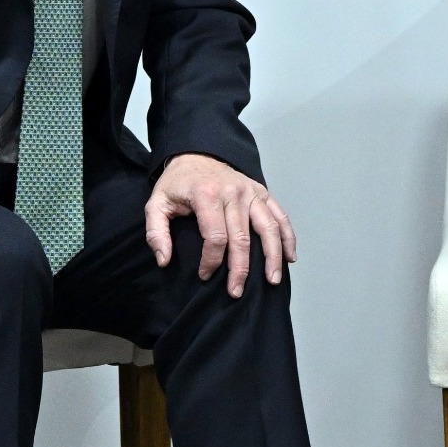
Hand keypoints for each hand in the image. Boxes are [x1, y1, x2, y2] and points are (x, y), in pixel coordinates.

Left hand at [144, 152, 296, 297]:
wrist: (196, 154)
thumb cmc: (177, 184)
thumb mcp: (156, 203)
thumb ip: (156, 232)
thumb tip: (164, 260)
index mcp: (206, 195)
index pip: (215, 237)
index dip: (211, 261)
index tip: (205, 275)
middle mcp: (233, 192)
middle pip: (242, 238)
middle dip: (240, 269)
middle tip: (236, 291)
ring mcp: (250, 191)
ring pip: (267, 228)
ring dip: (272, 256)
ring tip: (272, 280)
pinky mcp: (261, 191)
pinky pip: (279, 215)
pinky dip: (288, 236)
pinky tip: (291, 256)